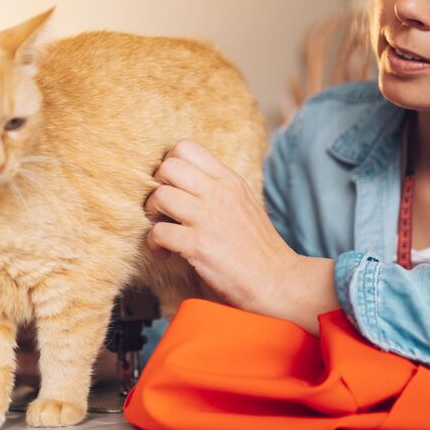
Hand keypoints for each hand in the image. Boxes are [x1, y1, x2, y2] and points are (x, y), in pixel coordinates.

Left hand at [144, 140, 337, 332]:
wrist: (277, 281)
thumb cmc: (258, 247)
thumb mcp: (244, 202)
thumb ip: (218, 187)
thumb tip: (187, 179)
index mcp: (229, 180)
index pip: (186, 148)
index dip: (170, 165)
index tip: (173, 186)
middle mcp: (219, 193)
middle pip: (168, 166)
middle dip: (157, 187)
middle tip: (164, 209)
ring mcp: (208, 218)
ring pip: (160, 196)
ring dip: (152, 215)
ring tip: (163, 230)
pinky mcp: (198, 245)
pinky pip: (158, 232)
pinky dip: (155, 243)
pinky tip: (166, 252)